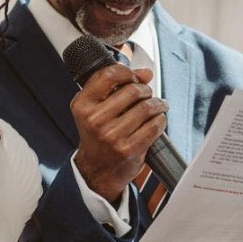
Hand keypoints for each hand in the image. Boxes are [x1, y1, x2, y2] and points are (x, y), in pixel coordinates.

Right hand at [72, 64, 167, 201]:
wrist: (97, 169)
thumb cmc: (98, 135)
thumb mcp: (97, 108)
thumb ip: (118, 86)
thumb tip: (145, 73)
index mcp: (82, 105)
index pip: (108, 75)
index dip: (127, 72)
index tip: (134, 77)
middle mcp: (94, 120)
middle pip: (132, 90)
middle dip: (145, 90)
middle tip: (147, 94)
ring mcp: (111, 135)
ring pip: (146, 107)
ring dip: (157, 104)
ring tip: (157, 106)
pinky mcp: (127, 149)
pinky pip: (154, 125)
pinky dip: (160, 120)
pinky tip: (156, 120)